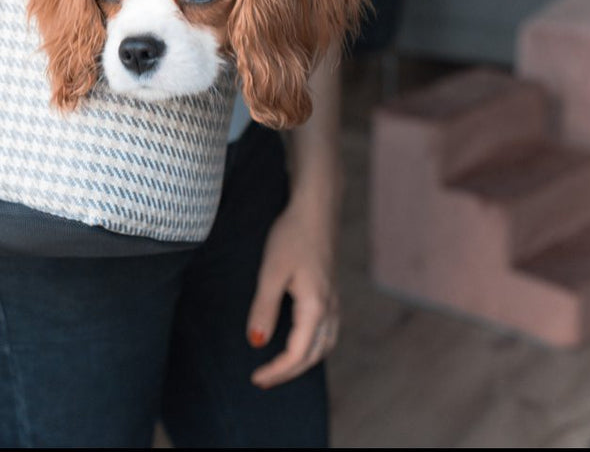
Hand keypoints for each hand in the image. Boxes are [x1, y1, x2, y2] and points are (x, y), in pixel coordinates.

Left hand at [246, 192, 338, 388]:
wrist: (315, 209)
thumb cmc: (292, 236)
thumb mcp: (271, 273)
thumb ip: (264, 309)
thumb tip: (257, 342)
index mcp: (315, 307)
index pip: (298, 354)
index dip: (277, 371)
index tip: (256, 379)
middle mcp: (329, 308)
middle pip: (315, 355)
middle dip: (290, 372)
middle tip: (264, 379)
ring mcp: (333, 300)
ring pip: (325, 344)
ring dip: (305, 361)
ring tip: (281, 367)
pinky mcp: (331, 291)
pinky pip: (327, 330)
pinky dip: (314, 345)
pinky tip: (300, 340)